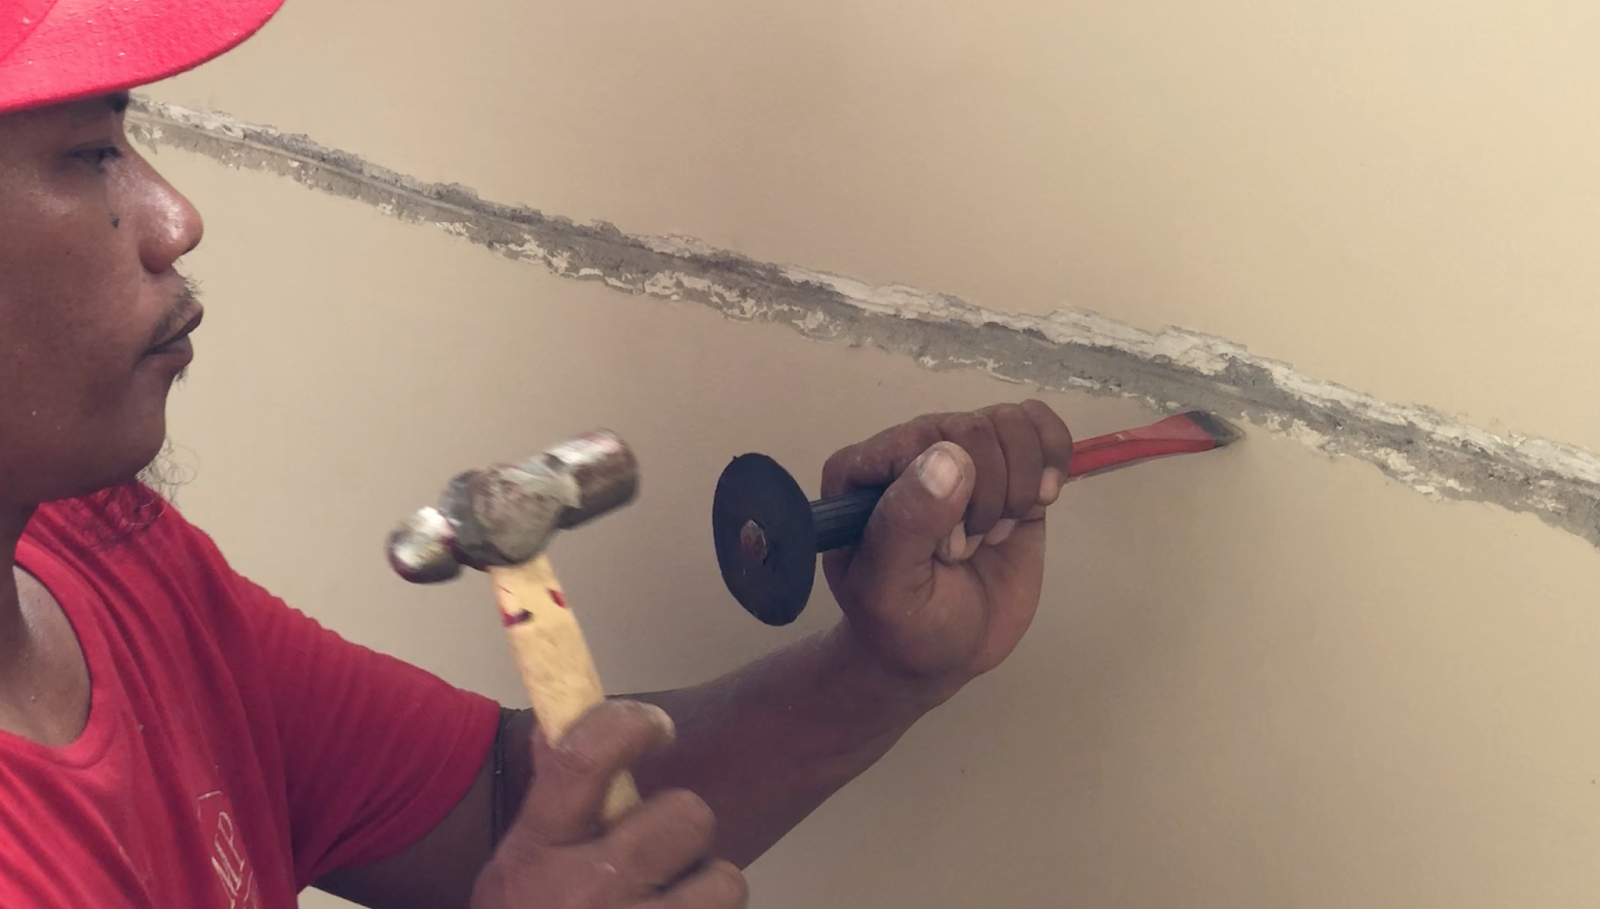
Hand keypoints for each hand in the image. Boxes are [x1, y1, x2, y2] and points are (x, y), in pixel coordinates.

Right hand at [472, 701, 748, 908]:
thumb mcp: (518, 865)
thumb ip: (550, 798)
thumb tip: (560, 724)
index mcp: (540, 852)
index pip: (587, 758)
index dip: (631, 723)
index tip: (655, 729)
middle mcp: (588, 893)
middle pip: (686, 816)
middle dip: (682, 826)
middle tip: (661, 847)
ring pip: (724, 881)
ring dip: (708, 888)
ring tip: (675, 901)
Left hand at [821, 400, 1072, 687]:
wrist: (944, 654)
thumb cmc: (905, 626)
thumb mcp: (889, 590)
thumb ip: (907, 524)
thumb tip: (949, 457)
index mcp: (863, 469)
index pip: (925, 439)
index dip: (951, 496)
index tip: (944, 550)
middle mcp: (910, 449)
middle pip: (975, 429)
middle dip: (987, 501)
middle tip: (966, 550)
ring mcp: (962, 454)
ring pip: (1012, 424)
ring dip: (1016, 490)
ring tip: (993, 535)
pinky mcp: (1009, 466)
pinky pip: (1040, 425)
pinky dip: (1052, 458)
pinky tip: (1038, 501)